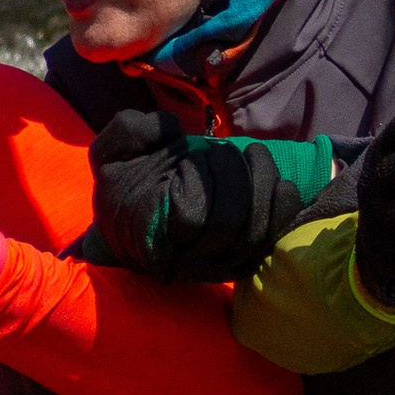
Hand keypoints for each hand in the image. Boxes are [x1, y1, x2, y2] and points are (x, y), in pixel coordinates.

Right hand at [90, 106, 337, 282]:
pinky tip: (282, 185)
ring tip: (256, 156)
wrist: (134, 222)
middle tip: (228, 149)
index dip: (202, 177)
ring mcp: (212, 265)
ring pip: (253, 234)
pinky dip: (283, 213)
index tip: (200, 152)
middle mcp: (181, 255)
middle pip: (229, 222)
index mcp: (148, 228)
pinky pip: (269, 244)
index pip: (190, 214)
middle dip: (237, 175)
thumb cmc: (125, 182)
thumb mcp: (112, 149)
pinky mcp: (238, 263)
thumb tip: (169, 129)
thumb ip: (130, 131)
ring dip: (263, 187)